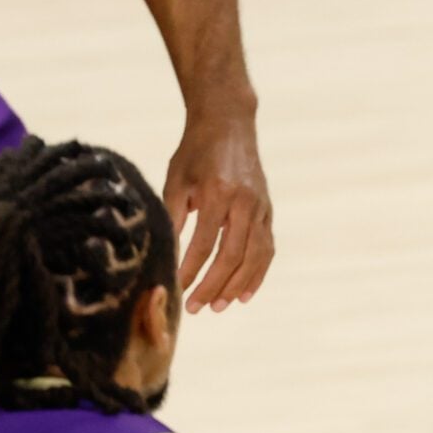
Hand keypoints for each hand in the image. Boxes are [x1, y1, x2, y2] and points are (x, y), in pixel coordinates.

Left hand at [162, 110, 273, 312]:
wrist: (229, 124)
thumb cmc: (195, 152)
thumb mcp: (176, 180)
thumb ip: (172, 217)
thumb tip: (165, 256)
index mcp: (219, 193)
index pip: (205, 244)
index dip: (191, 270)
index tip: (177, 289)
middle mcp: (245, 203)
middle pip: (232, 256)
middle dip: (213, 286)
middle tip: (195, 308)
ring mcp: (261, 208)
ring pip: (254, 257)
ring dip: (236, 286)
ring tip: (218, 306)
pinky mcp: (268, 211)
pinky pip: (266, 249)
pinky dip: (257, 274)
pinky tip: (243, 293)